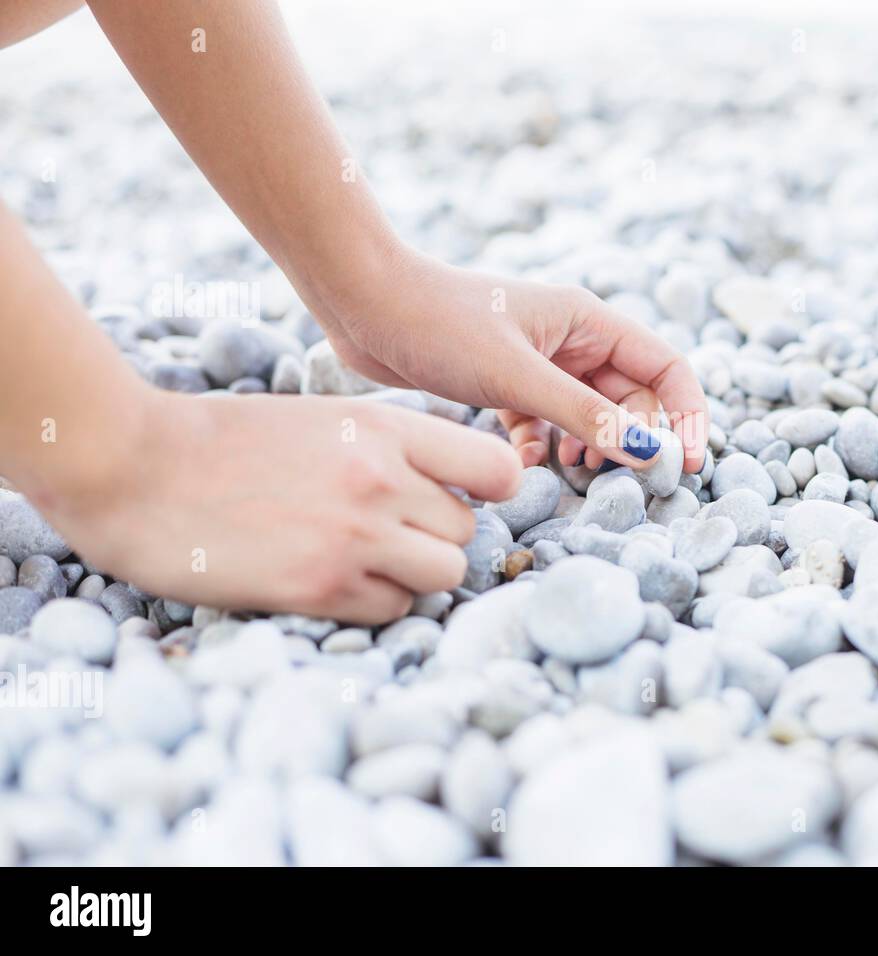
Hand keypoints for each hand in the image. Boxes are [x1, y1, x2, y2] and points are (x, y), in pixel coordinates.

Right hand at [37, 388, 521, 624]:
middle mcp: (381, 481)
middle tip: (392, 533)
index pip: (497, 467)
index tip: (464, 495)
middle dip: (437, 536)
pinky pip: (393, 609)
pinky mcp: (319, 587)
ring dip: (414, 575)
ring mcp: (354, 537)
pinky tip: (330, 581)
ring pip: (443, 575)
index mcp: (383, 428)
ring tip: (366, 561)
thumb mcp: (322, 417)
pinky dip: (374, 602)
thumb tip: (449, 485)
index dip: (490, 489)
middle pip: (468, 530)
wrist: (132, 466)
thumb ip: (389, 446)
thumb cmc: (226, 440)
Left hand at [313, 248, 710, 472]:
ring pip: (587, 416)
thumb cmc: (437, 323)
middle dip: (628, 439)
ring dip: (585, 447)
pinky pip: (544, 424)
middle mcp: (572, 339)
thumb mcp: (516, 376)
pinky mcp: (505, 384)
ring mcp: (539, 363)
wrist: (360, 304)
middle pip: (631, 399)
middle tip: (608, 476)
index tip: (684, 465)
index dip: (685, 416)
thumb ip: (583, 416)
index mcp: (588, 321)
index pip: (665, 369)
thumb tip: (645, 451)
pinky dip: (539, 447)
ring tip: (568, 469)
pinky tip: (518, 460)